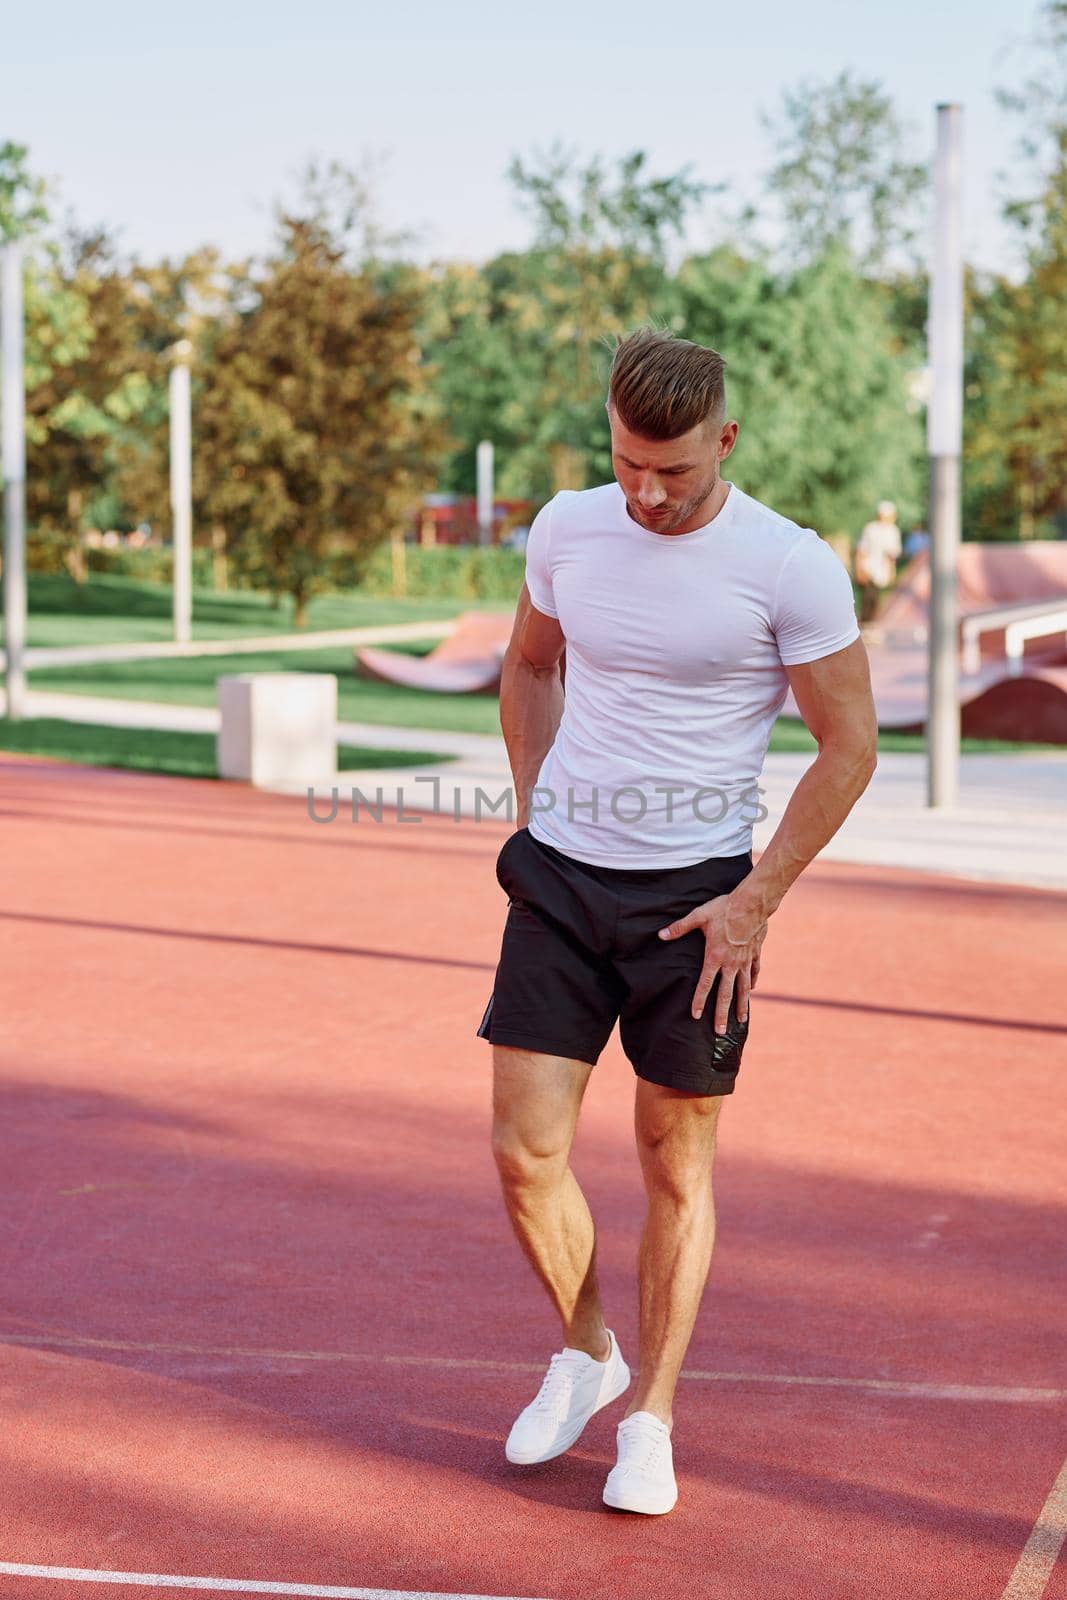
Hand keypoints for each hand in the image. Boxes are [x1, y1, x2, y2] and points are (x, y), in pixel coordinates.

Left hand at [658, 893, 767, 1030]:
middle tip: (721, 1031)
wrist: (752, 903)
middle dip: (722, 1014)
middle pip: (726, 994)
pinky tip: (752, 990)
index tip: (696, 1016)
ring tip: (741, 1020)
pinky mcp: (755, 953)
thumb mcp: (698, 916)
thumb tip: (661, 935)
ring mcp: (744, 960)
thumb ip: (680, 927)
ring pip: (743, 988)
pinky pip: (754, 972)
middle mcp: (730, 964)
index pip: (705, 985)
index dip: (699, 1001)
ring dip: (742, 1005)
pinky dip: (752, 982)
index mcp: (714, 957)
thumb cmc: (723, 908)